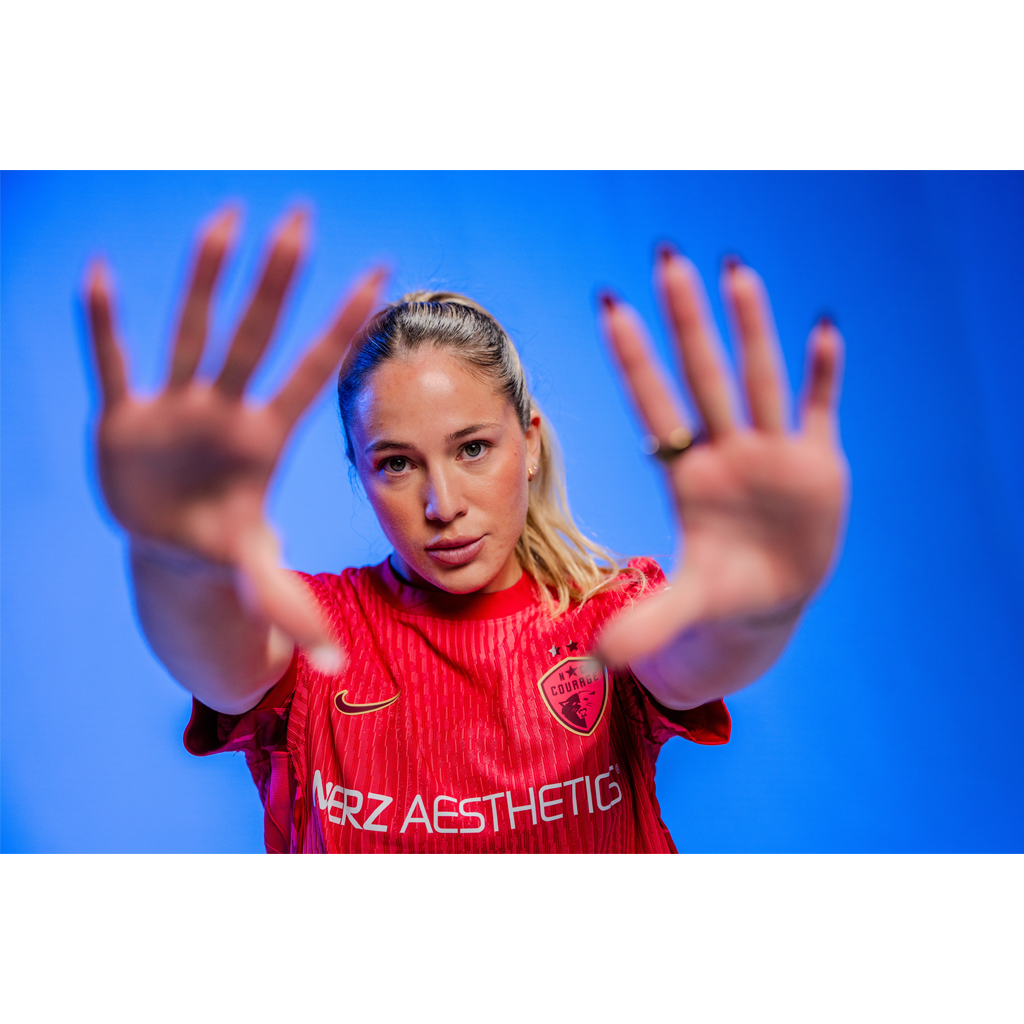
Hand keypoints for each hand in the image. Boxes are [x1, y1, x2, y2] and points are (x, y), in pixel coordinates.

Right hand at [86, 207, 384, 668]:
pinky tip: (98, 275)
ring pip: (190, 330)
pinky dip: (104, 326)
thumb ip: (290, 611)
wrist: (169, 545)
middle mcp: (225, 409)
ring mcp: (175, 407)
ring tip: (223, 217)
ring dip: (201, 277)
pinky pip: (113, 363)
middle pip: (255, 335)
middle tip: (304, 215)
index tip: (383, 276)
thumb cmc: (223, 547)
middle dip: (278, 281)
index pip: (314, 375)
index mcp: (264, 439)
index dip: (344, 329)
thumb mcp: (255, 577)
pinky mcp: (125, 417)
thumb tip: (335, 665)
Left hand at [597, 248, 848, 671]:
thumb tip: (596, 662)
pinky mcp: (816, 461)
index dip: (633, 361)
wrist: (770, 597)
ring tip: (736, 267)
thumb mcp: (688, 607)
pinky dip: (823, 372)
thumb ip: (648, 625)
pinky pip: (818, 408)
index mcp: (688, 475)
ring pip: (760, 378)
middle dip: (687, 321)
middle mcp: (726, 450)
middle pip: (703, 376)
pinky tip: (825, 327)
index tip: (607, 306)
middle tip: (665, 256)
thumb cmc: (721, 590)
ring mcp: (771, 451)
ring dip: (751, 326)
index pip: (655, 407)